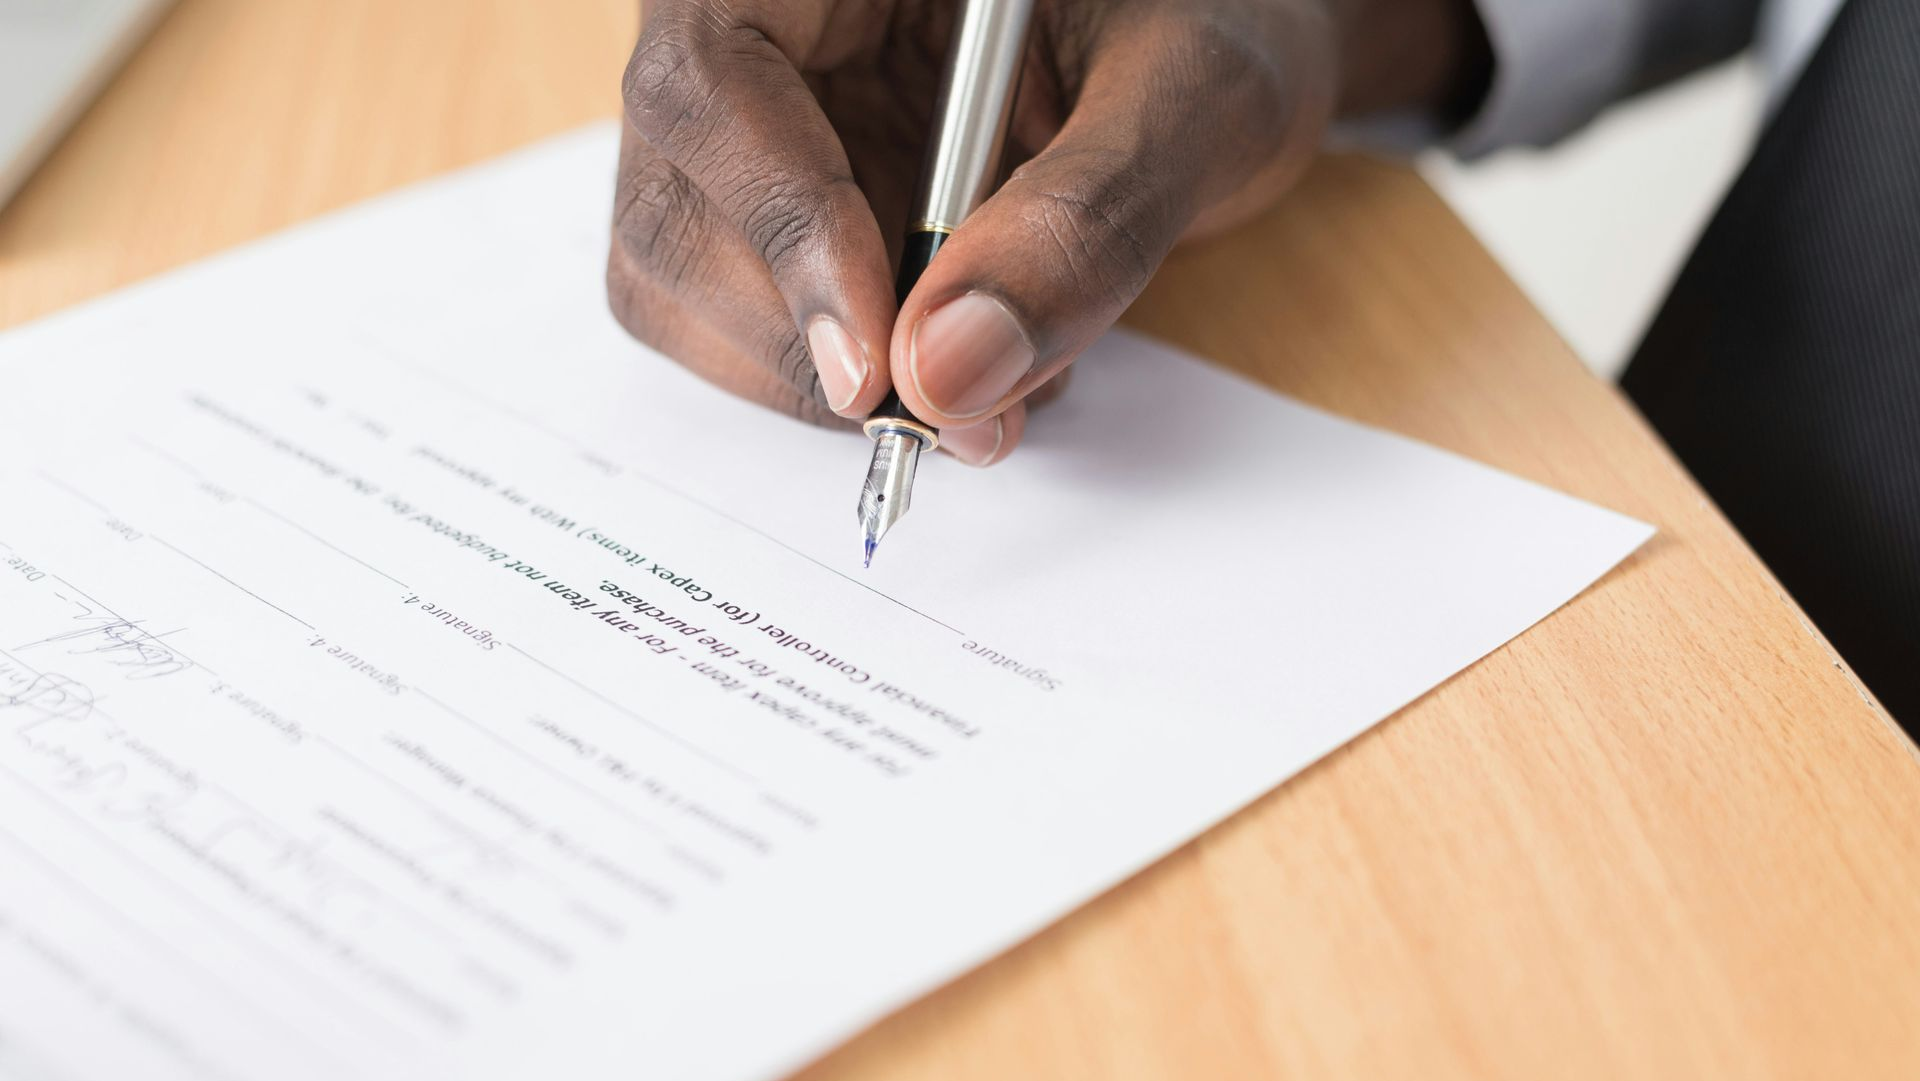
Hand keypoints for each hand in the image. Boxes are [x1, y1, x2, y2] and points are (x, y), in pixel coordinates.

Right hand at [608, 0, 1485, 464]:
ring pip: (680, 277)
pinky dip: (836, 382)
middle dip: (799, 337)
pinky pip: (742, 320)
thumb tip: (949, 375)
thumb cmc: (1217, 25)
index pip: (716, 77)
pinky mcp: (772, 208)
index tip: (875, 367)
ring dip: (811, 377)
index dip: (781, 228)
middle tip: (948, 413)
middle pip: (672, 198)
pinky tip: (952, 360)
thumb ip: (1086, 220)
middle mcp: (764, 26)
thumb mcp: (1196, 96)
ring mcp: (756, 125)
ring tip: (984, 382)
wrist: (1219, 52)